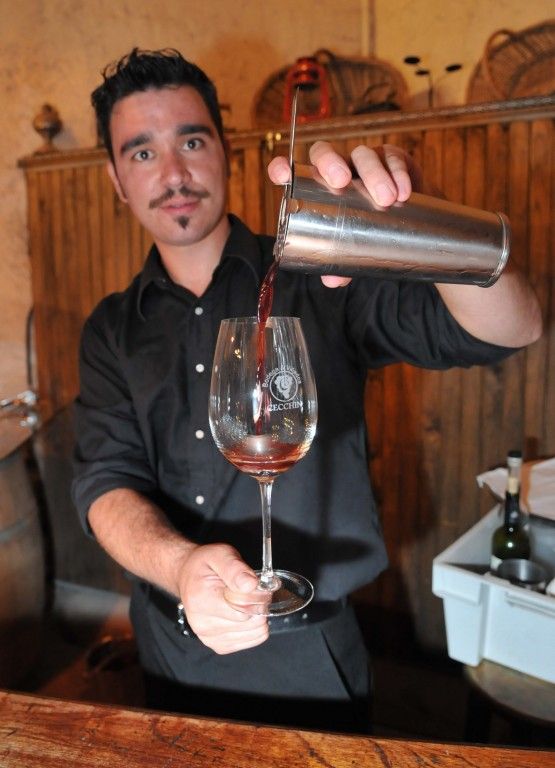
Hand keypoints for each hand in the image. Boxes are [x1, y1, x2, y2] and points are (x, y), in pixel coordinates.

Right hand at [176, 542, 268, 653]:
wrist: (188, 577)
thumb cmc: (204, 565)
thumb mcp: (219, 554)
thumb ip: (235, 568)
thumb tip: (251, 585)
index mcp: (201, 600)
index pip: (243, 609)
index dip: (258, 595)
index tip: (256, 584)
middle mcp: (202, 623)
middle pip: (250, 622)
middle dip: (259, 605)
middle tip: (252, 591)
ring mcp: (209, 638)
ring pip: (254, 633)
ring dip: (257, 616)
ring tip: (246, 602)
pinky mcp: (218, 645)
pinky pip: (250, 640)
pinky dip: (254, 628)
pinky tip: (243, 614)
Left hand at [268, 141, 422, 286]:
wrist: (407, 222)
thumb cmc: (366, 230)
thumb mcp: (350, 246)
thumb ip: (338, 261)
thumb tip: (332, 281)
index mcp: (317, 187)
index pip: (293, 172)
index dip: (282, 168)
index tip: (280, 175)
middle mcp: (336, 168)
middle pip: (325, 152)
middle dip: (331, 162)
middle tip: (342, 182)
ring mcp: (363, 161)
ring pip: (362, 155)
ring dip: (373, 174)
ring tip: (386, 199)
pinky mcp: (393, 159)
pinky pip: (394, 158)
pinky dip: (399, 172)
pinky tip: (404, 191)